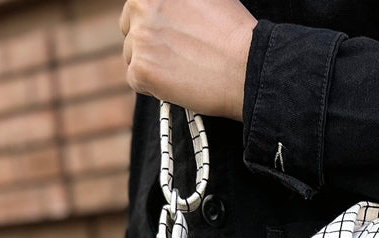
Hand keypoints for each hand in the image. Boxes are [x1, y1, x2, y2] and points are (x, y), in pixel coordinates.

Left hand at [119, 0, 257, 120]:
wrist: (247, 68)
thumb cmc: (235, 34)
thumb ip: (177, 2)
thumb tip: (171, 8)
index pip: (139, 7)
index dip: (156, 25)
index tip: (173, 38)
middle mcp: (140, 4)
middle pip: (130, 30)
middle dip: (149, 45)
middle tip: (179, 57)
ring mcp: (139, 37)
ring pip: (132, 56)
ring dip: (152, 66)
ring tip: (183, 71)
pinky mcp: (142, 68)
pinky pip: (136, 80)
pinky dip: (154, 87)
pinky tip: (178, 84)